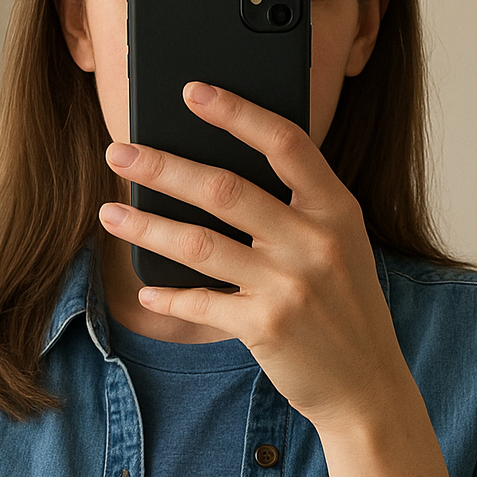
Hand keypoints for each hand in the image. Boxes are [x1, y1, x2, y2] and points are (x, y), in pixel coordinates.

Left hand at [99, 81, 405, 436]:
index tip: (192, 91)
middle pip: (226, 190)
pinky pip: (201, 302)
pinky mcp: (265, 327)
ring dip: (147, 226)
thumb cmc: (345, 306)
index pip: (286, 143)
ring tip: (110, 213)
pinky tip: (145, 290)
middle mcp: (314, 242)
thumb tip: (219, 173)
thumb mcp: (341, 245)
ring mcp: (289, 286)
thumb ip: (298, 208)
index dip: (238, 112)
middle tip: (119, 151)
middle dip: (163, 166)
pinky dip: (168, 296)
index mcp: (336, 209)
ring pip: (200, 244)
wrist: (367, 385)